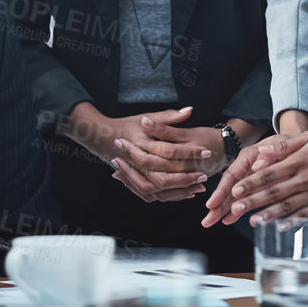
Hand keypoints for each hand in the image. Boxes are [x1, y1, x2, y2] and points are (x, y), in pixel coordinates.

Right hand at [63, 105, 210, 201]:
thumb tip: (189, 110)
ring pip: (158, 190)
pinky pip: (153, 195)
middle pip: (162, 177)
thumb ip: (168, 117)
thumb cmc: (126, 125)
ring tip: (199, 186)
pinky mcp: (136, 182)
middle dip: (185, 178)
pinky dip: (170, 196)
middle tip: (204, 175)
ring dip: (180, 190)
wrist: (101, 136)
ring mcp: (134, 174)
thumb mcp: (147, 117)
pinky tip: (187, 193)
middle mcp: (135, 162)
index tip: (206, 152)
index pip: (169, 151)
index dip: (189, 152)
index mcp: (140, 144)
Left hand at [200, 131, 307, 225]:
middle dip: (253, 201)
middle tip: (235, 208)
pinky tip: (278, 225)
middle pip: (274, 192)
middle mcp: (306, 178)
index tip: (236, 189)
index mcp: (299, 161)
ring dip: (268, 214)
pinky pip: (305, 215)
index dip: (251, 183)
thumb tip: (261, 152)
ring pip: (288, 206)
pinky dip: (291, 221)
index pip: (270, 174)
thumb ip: (283, 145)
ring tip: (252, 220)